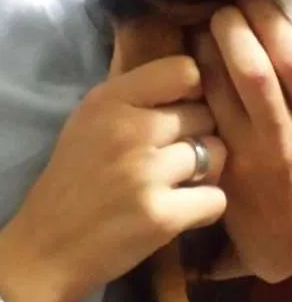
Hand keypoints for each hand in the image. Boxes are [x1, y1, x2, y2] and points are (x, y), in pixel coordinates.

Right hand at [0, 57, 226, 301]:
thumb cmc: (76, 177)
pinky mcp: (161, 216)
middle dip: (196, 134)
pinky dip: (205, 207)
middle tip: (172, 156)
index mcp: (110, 99)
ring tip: (179, 183)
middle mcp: (130, 129)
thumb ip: (138, 95)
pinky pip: (216, 198)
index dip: (191, 91)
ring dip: (205, 171)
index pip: (184, 70)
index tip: (180, 110)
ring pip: (216, 153)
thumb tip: (195, 81)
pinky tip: (182, 211)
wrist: (47, 248)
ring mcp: (146, 173)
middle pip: (204, 114)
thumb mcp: (93, 117)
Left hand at [193, 0, 291, 283]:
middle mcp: (288, 140)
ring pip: (218, 89)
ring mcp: (249, 155)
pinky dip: (190, 79)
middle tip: (221, 7)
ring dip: (204, 49)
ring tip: (200, 25)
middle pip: (254, 71)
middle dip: (233, 29)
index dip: (270, 22)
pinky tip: (184, 58)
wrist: (285, 239)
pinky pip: (199, 111)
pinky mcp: (217, 165)